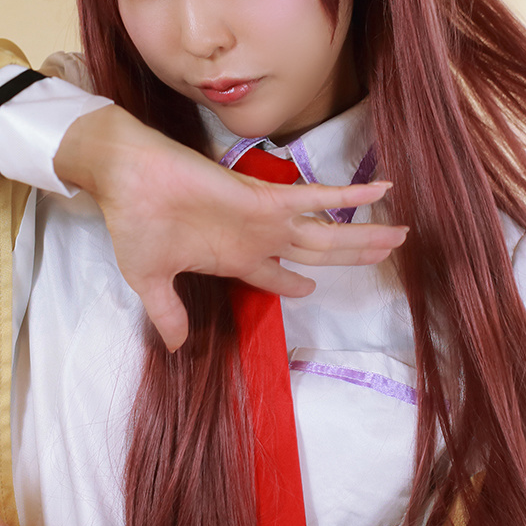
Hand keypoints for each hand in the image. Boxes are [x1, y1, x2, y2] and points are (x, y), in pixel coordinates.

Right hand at [54, 105, 408, 349]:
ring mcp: (265, 218)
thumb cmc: (135, 222)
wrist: (125, 178)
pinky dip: (350, 195)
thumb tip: (173, 347)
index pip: (277, 277)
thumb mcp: (149, 279)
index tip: (313, 290)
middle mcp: (258, 239)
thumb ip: (167, 313)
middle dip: (354, 255)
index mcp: (234, 259)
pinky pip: (317, 197)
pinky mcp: (265, 198)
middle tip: (390, 254)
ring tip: (400, 234)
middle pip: (318, 253)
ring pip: (327, 232)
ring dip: (364, 235)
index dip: (297, 287)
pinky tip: (381, 192)